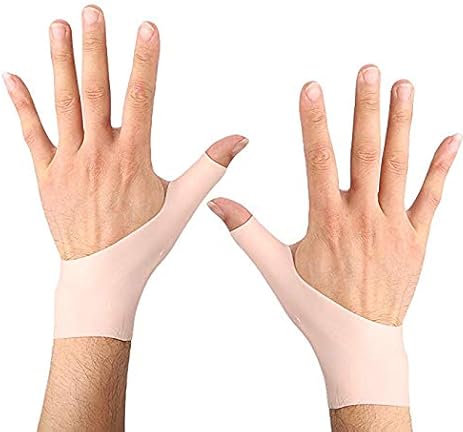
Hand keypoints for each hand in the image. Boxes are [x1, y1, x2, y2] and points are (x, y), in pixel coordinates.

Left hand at [4, 5, 246, 259]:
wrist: (102, 275)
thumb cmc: (145, 241)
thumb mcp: (183, 204)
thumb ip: (210, 167)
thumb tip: (239, 139)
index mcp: (132, 158)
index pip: (141, 98)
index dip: (145, 61)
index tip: (147, 28)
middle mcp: (98, 155)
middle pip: (96, 91)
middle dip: (95, 46)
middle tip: (92, 10)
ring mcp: (68, 164)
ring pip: (63, 105)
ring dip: (60, 63)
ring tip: (59, 26)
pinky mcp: (46, 177)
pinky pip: (31, 135)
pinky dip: (22, 105)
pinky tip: (13, 76)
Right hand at [209, 65, 459, 326]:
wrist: (359, 343)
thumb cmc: (315, 307)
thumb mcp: (275, 270)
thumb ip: (247, 232)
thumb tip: (217, 204)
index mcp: (327, 222)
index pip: (318, 160)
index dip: (314, 122)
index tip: (312, 87)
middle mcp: (362, 219)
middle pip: (365, 153)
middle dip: (365, 108)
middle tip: (368, 70)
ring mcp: (394, 228)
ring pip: (398, 167)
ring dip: (402, 124)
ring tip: (404, 86)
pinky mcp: (416, 241)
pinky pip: (432, 198)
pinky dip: (442, 167)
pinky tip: (452, 138)